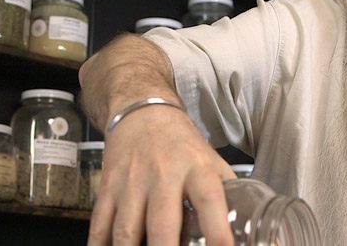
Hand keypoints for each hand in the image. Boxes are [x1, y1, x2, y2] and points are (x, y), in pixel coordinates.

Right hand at [87, 105, 236, 245]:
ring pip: (126, 230)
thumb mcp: (211, 161)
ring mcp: (131, 183)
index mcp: (196, 169)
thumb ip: (226, 193)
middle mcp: (163, 176)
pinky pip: (100, 225)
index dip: (217, 229)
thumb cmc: (182, 144)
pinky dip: (100, 244)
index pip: (209, 200)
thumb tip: (246, 227)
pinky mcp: (108, 188)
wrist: (142, 114)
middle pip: (162, 224)